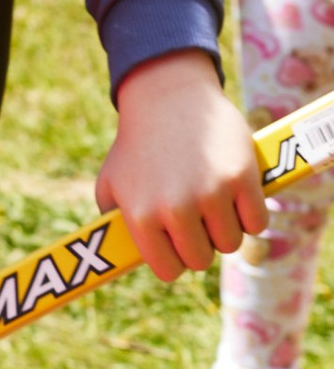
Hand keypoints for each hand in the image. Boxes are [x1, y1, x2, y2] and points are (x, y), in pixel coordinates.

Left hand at [95, 48, 263, 280]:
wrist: (168, 97)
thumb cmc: (137, 146)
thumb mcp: (110, 185)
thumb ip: (116, 224)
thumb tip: (125, 257)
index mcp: (141, 217)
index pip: (168, 270)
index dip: (174, 261)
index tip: (177, 249)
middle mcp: (176, 209)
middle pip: (201, 260)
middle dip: (200, 246)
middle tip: (197, 225)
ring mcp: (211, 193)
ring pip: (231, 244)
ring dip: (225, 231)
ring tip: (215, 209)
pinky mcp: (242, 177)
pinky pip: (257, 222)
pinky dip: (250, 215)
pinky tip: (238, 200)